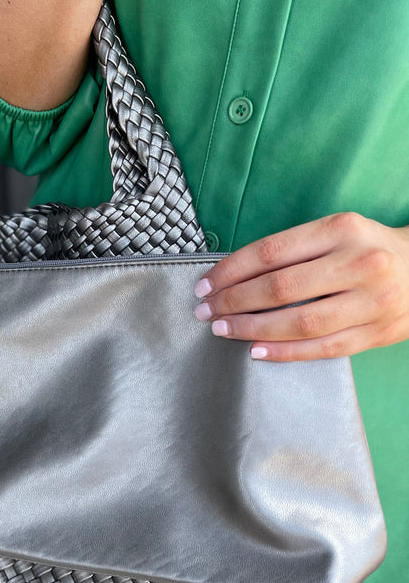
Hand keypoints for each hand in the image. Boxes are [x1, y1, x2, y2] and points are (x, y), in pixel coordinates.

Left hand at [192, 212, 408, 361]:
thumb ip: (294, 249)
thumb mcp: (337, 232)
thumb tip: (233, 275)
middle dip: (234, 301)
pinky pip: (322, 348)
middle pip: (281, 288)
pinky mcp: (377, 333)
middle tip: (206, 311)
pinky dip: (284, 352)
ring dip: (252, 329)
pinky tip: (256, 351)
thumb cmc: (368, 249)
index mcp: (342, 229)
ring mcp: (371, 301)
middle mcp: (359, 263)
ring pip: (300, 322)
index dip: (231, 271)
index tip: (205, 285)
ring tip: (223, 330)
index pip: (272, 251)